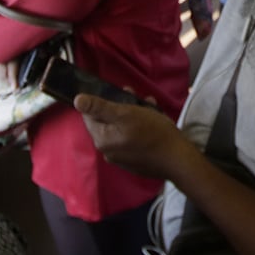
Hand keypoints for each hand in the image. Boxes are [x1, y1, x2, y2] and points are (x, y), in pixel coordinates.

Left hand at [76, 93, 199, 180]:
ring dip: (133, 114)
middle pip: (107, 122)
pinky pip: (132, 139)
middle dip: (120, 106)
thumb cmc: (152, 132)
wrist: (177, 158)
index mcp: (102, 140)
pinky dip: (140, 127)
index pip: (89, 116)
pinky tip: (153, 119)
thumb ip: (99, 107)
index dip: (102, 101)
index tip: (117, 93)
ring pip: (122, 128)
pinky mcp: (135, 160)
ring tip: (148, 106)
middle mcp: (108, 151)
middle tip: (135, 97)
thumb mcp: (125, 113)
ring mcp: (122, 158)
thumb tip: (76, 100)